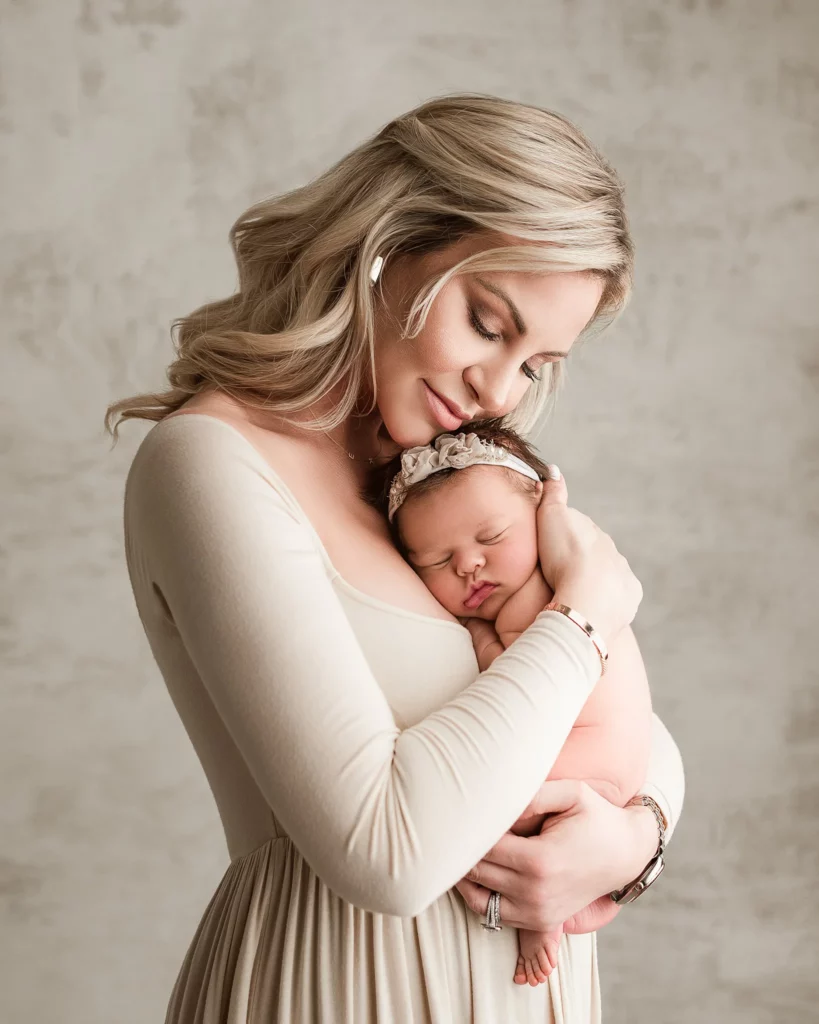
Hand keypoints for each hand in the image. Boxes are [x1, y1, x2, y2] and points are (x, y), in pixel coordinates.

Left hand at [454, 780, 650, 932]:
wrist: (626, 854)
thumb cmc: (597, 817)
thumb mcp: (571, 793)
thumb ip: (532, 795)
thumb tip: (496, 802)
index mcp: (539, 861)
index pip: (483, 847)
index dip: (470, 829)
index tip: (464, 812)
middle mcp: (535, 893)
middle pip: (475, 872)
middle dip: (463, 850)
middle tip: (458, 827)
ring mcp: (537, 912)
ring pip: (477, 899)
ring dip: (465, 875)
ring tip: (463, 849)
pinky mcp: (540, 921)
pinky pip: (494, 914)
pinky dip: (480, 894)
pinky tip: (480, 869)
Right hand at [535, 470, 641, 646]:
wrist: (588, 599)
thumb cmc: (564, 558)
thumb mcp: (551, 518)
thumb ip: (553, 494)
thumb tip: (554, 469)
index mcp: (594, 532)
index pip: (580, 531)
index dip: (564, 538)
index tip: (551, 548)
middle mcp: (613, 550)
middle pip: (595, 553)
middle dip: (581, 560)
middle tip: (561, 574)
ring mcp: (623, 574)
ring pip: (608, 574)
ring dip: (594, 580)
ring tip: (575, 593)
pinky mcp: (629, 597)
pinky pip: (618, 596)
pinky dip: (607, 599)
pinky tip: (591, 605)